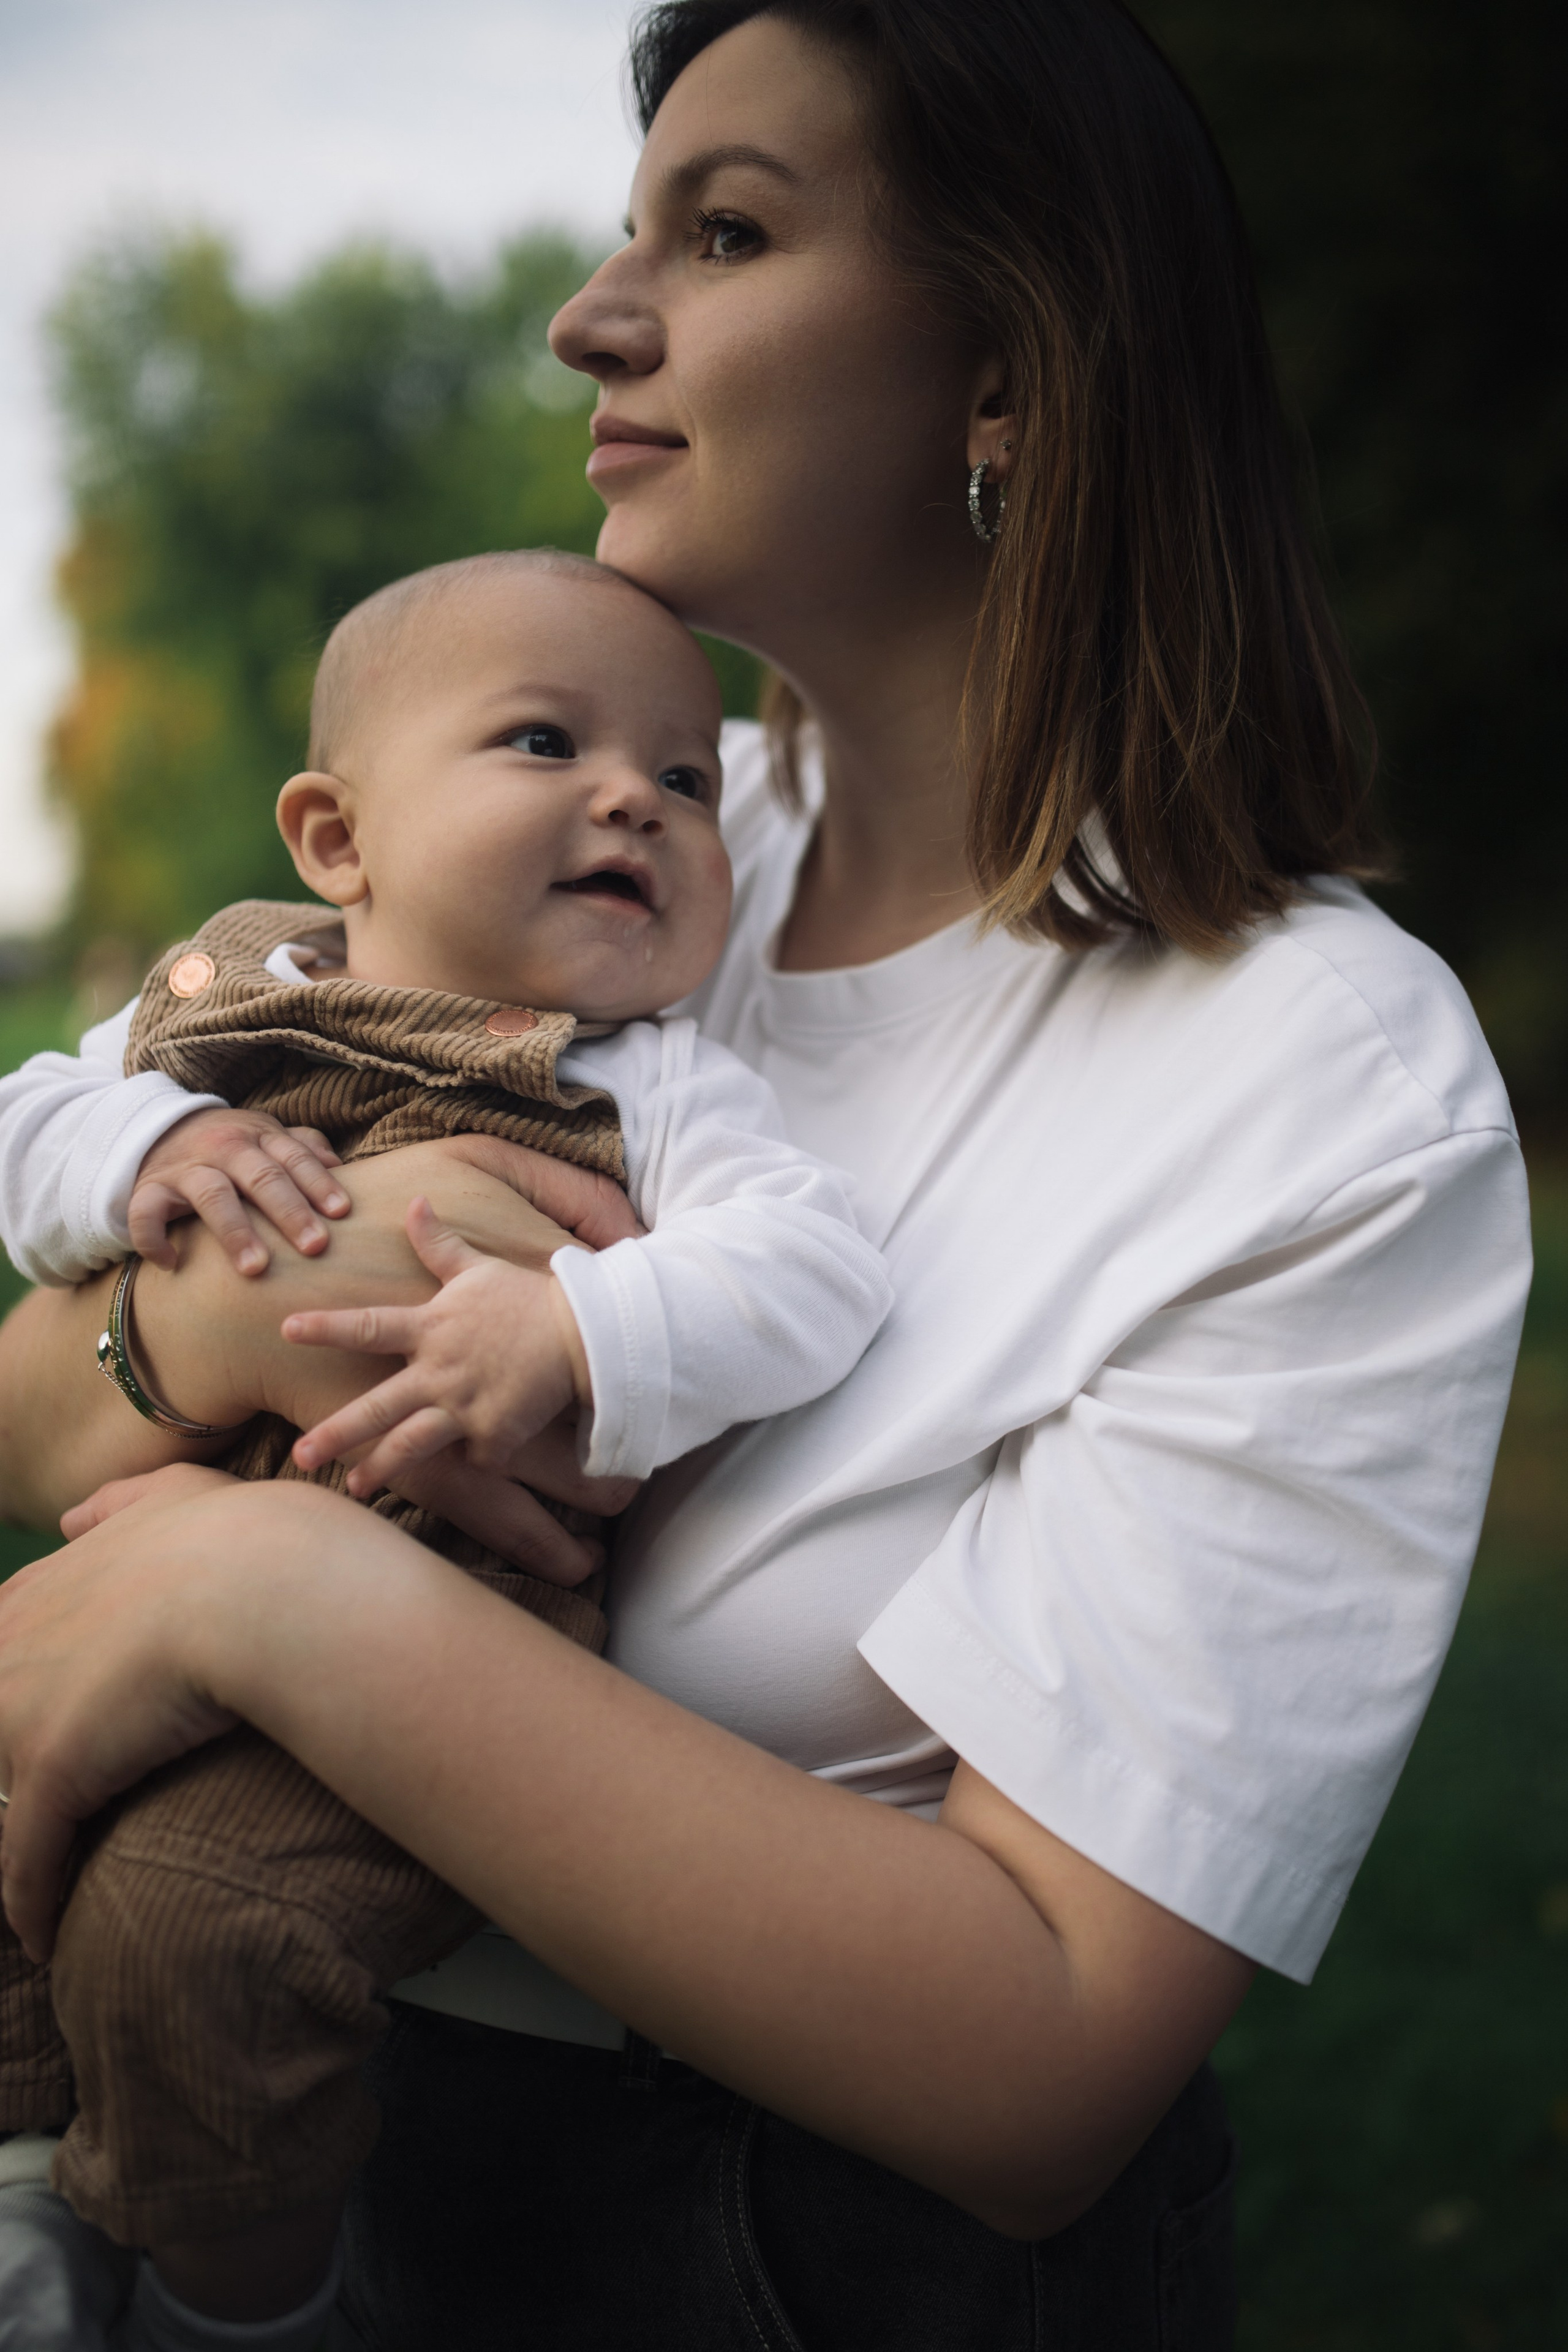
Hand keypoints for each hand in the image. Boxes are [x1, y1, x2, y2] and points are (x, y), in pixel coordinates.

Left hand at [0, 1468, 247, 1958]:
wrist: (268, 1586)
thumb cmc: (247, 1537)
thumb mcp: (180, 1493)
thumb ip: (125, 1500)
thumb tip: (76, 1518)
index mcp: (48, 1587)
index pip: (4, 1644)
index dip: (18, 1691)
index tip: (41, 1724)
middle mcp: (17, 1646)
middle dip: (8, 1764)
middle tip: (34, 1799)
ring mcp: (25, 1712)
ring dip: (12, 1837)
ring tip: (33, 1876)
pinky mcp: (54, 1774)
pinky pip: (23, 1859)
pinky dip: (27, 1901)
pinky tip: (39, 1934)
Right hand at [131, 1106, 349, 1276]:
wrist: (160, 1130)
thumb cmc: (231, 1146)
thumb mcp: (267, 1137)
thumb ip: (303, 1149)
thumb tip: (341, 1169)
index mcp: (259, 1136)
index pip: (294, 1158)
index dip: (318, 1183)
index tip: (342, 1213)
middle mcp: (224, 1148)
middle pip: (260, 1176)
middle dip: (288, 1211)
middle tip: (314, 1246)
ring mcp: (186, 1168)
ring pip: (212, 1195)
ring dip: (235, 1230)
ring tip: (257, 1268)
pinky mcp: (149, 1189)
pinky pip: (145, 1213)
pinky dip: (153, 1238)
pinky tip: (172, 1263)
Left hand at [286, 1197, 592, 1494]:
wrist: (586, 1333)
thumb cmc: (527, 1298)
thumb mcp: (479, 1267)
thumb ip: (439, 1244)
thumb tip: (414, 1201)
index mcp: (431, 1327)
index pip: (367, 1325)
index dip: (326, 1327)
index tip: (286, 1329)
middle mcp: (440, 1370)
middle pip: (377, 1407)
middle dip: (336, 1434)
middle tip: (300, 1456)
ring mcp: (467, 1405)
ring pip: (412, 1445)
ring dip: (380, 1468)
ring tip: (353, 1488)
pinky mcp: (496, 1434)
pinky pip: (475, 1457)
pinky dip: (474, 1459)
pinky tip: (477, 1456)